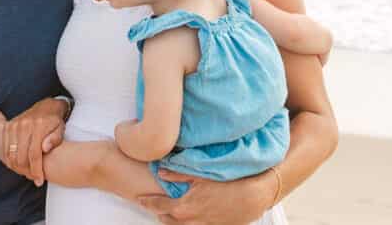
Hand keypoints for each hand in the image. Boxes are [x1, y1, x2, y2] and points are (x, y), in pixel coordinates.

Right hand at [2, 97, 67, 185]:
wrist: (46, 106)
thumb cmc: (54, 121)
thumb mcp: (60, 129)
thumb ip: (55, 139)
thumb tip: (45, 148)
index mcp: (38, 126)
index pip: (34, 154)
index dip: (36, 170)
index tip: (39, 181)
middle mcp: (24, 125)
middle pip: (21, 156)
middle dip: (26, 171)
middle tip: (33, 178)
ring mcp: (14, 125)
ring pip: (11, 154)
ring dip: (17, 167)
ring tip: (26, 173)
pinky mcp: (8, 127)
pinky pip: (5, 148)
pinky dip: (10, 160)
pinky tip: (18, 165)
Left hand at [137, 169, 271, 224]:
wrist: (252, 197)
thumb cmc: (227, 184)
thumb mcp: (200, 175)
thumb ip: (177, 174)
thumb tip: (160, 171)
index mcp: (183, 208)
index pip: (158, 206)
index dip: (147, 201)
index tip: (139, 198)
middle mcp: (190, 221)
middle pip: (166, 220)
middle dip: (160, 211)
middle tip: (156, 203)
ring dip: (173, 219)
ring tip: (169, 211)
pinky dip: (187, 222)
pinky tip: (189, 215)